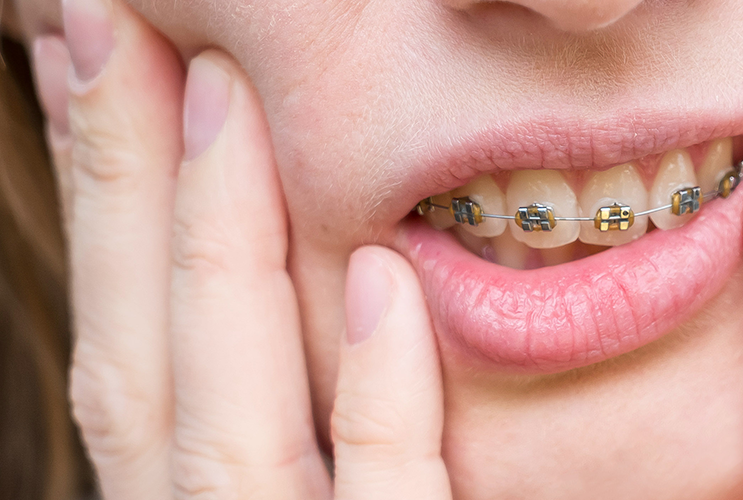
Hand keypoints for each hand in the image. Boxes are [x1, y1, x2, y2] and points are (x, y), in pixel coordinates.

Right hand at [36, 1, 450, 497]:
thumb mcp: (332, 485)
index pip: (125, 350)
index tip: (87, 58)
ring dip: (219, 257)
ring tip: (229, 96)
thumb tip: (325, 240)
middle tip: (121, 21)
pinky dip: (381, 394)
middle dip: (127, 190)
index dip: (99, 200)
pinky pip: (389, 499)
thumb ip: (302, 400)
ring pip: (228, 430)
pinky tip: (385, 277)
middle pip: (143, 366)